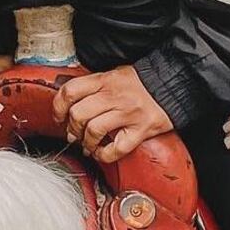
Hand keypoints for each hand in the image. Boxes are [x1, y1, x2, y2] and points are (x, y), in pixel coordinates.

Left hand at [52, 66, 172, 163]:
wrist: (172, 84)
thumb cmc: (140, 82)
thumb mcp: (114, 75)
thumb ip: (93, 86)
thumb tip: (69, 102)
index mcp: (105, 80)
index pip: (70, 91)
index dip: (58, 107)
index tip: (58, 116)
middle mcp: (114, 96)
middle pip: (79, 114)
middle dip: (72, 128)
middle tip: (73, 134)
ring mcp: (128, 113)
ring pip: (93, 130)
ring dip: (86, 143)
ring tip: (87, 145)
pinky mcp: (141, 129)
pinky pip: (117, 148)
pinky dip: (105, 155)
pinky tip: (102, 153)